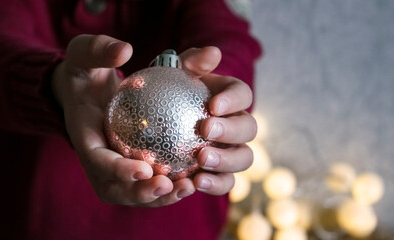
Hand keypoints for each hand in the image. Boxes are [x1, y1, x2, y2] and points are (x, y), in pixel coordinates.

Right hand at [52, 35, 195, 206]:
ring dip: (160, 197)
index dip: (117, 170)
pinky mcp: (130, 167)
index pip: (97, 160)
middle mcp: (98, 160)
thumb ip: (98, 50)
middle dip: (140, 193)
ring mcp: (113, 168)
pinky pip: (148, 185)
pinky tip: (194, 179)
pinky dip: (168, 188)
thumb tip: (125, 50)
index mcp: (84, 137)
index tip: (144, 169)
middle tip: (167, 185)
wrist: (84, 93)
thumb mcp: (83, 55)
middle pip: (116, 189)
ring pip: (134, 193)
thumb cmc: (85, 74)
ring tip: (187, 188)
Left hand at [180, 47, 256, 194]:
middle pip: (249, 129)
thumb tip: (213, 53)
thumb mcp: (175, 72)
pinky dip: (216, 184)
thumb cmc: (168, 92)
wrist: (156, 118)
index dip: (233, 100)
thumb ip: (193, 62)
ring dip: (226, 161)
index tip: (213, 105)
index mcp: (230, 98)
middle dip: (231, 130)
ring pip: (244, 158)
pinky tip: (195, 183)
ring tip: (201, 160)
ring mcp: (231, 151)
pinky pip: (226, 183)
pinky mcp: (220, 174)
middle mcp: (237, 125)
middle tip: (206, 130)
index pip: (242, 95)